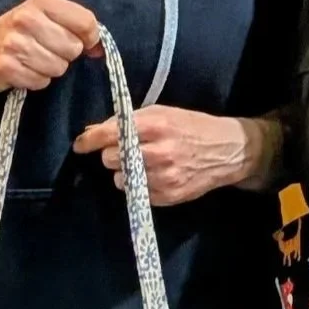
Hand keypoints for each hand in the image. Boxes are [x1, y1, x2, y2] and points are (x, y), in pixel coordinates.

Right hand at [0, 0, 101, 92]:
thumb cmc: (12, 34)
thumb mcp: (40, 18)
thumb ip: (71, 27)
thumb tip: (99, 48)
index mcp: (41, 3)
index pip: (86, 22)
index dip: (90, 39)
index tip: (82, 44)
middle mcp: (28, 19)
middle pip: (74, 49)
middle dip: (64, 56)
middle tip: (43, 51)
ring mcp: (15, 43)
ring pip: (58, 68)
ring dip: (48, 70)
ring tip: (30, 61)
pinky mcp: (7, 67)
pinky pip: (40, 81)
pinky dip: (34, 81)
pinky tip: (20, 70)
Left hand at [74, 106, 257, 205]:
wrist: (228, 151)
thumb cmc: (192, 127)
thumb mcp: (163, 113)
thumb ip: (127, 121)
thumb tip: (91, 131)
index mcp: (156, 125)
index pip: (110, 134)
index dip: (89, 140)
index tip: (80, 144)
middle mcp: (159, 152)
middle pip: (111, 158)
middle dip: (113, 154)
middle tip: (127, 150)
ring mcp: (164, 176)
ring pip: (120, 179)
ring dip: (125, 172)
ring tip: (143, 164)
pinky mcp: (169, 195)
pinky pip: (137, 193)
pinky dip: (139, 185)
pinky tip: (154, 175)